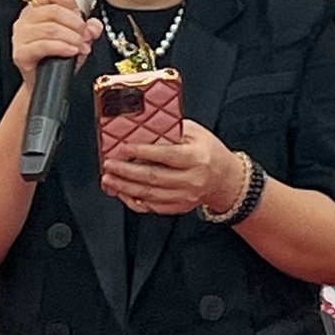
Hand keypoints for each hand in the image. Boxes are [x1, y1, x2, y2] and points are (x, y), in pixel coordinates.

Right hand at [12, 0, 102, 87]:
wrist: (46, 84)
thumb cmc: (58, 58)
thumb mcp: (77, 39)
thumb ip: (88, 28)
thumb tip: (94, 25)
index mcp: (36, 9)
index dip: (69, 1)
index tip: (80, 16)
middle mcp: (25, 19)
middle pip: (53, 11)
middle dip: (75, 23)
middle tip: (86, 36)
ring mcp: (20, 36)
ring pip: (50, 28)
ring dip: (72, 37)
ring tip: (81, 46)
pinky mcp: (20, 53)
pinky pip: (43, 45)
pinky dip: (62, 47)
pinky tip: (72, 51)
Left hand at [101, 120, 244, 215]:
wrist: (226, 179)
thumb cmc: (209, 152)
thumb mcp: (196, 133)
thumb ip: (171, 130)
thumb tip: (143, 128)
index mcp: (196, 158)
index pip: (165, 155)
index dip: (141, 152)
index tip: (123, 148)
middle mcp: (191, 179)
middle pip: (153, 177)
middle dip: (126, 171)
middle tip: (109, 165)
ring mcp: (185, 196)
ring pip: (149, 194)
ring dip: (125, 187)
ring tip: (108, 179)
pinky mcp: (179, 207)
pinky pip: (152, 207)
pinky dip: (134, 200)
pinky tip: (122, 192)